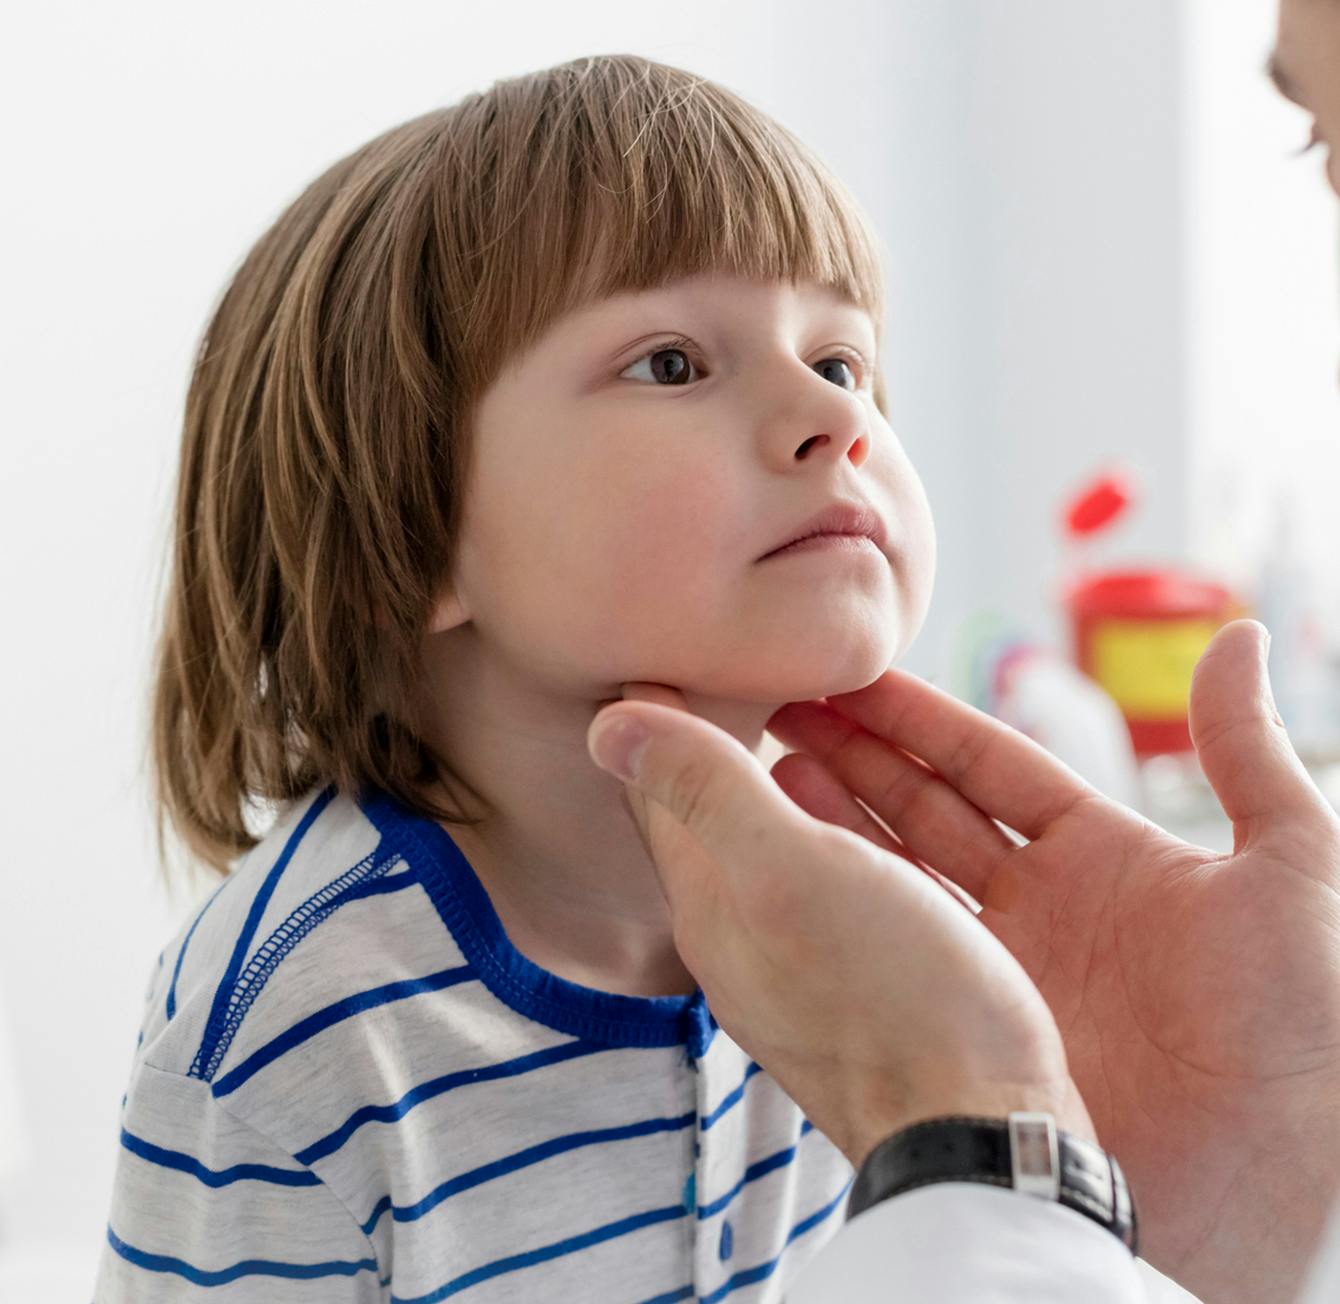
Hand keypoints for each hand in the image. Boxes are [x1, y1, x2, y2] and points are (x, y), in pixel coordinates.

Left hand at [584, 685, 1096, 1171]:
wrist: (986, 1134)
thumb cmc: (890, 994)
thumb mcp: (787, 872)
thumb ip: (704, 792)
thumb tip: (606, 724)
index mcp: (714, 907)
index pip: (662, 797)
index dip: (657, 721)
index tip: (657, 653)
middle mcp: (749, 938)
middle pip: (717, 820)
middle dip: (714, 746)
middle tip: (717, 670)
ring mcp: (809, 964)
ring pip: (781, 844)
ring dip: (784, 776)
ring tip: (795, 712)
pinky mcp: (872, 980)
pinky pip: (838, 873)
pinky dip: (836, 822)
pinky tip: (860, 810)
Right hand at [762, 619, 1339, 1303]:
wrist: (1266, 1187)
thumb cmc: (1304, 1035)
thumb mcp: (1295, 875)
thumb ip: (1249, 757)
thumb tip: (1235, 637)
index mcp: (1107, 858)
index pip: (992, 766)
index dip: (923, 720)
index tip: (855, 676)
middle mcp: (1040, 908)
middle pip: (927, 808)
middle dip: (857, 753)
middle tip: (784, 704)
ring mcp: (998, 971)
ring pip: (895, 872)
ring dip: (834, 816)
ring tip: (765, 762)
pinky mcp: (969, 1028)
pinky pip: (894, 950)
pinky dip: (842, 900)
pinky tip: (790, 859)